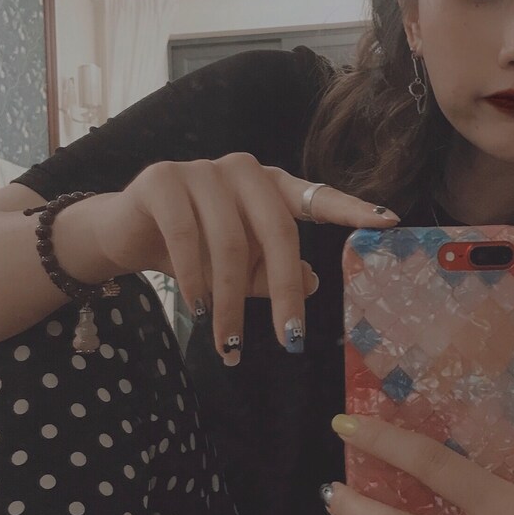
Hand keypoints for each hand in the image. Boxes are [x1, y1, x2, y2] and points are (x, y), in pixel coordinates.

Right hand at [91, 156, 397, 363]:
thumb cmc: (195, 252)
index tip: (388, 223)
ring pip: (230, 243)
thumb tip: (314, 284)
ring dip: (231, 302)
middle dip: (284, 291)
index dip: (351, 209)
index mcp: (269, 186)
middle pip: (277, 231)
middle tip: (289, 340)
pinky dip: (196, 280)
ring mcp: (201, 170)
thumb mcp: (241, 270)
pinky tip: (197, 309)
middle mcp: (242, 170)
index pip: (316, 197)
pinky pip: (187, 237)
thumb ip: (275, 273)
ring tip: (229, 344)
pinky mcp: (162, 180)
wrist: (125, 234)